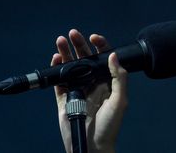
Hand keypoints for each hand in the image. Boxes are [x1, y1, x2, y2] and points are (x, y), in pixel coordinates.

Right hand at [51, 29, 127, 152]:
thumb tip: (113, 56)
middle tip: (73, 33)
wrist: (92, 145)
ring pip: (71, 67)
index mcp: (108, 82)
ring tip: (60, 41)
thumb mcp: (120, 100)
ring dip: (65, 54)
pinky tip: (56, 60)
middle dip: (79, 45)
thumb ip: (119, 77)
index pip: (104, 59)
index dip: (100, 46)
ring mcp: (78, 89)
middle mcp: (93, 83)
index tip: (94, 38)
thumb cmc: (110, 125)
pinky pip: (59, 81)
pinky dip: (56, 70)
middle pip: (85, 59)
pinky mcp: (65, 98)